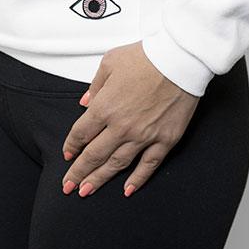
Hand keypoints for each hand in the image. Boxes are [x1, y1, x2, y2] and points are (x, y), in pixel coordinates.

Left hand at [61, 41, 199, 196]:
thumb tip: (85, 102)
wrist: (180, 59)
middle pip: (94, 155)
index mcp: (105, 107)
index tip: (68, 154)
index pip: (81, 134)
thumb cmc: (147, 57)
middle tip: (68, 186)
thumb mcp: (110, 62)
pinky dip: (137, 180)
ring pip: (116, 164)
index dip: (71, 146)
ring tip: (87, 191)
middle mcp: (121, 126)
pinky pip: (148, 165)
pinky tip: (127, 190)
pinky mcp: (165, 140)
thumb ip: (95, 86)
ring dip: (99, 180)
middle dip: (78, 172)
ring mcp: (144, 136)